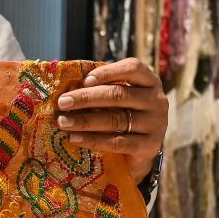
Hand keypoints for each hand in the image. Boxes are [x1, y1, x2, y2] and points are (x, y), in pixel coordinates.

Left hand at [55, 57, 167, 184]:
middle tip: (62, 102)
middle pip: (118, 95)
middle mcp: (156, 100)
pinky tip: (74, 138)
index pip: (133, 68)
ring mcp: (155, 124)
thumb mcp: (119, 97)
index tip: (84, 80)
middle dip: (86, 98)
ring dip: (85, 121)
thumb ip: (102, 88)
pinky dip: (93, 140)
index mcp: (149, 81)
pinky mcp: (149, 146)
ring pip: (115, 119)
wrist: (141, 149)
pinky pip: (117, 142)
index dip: (108, 72)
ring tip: (63, 122)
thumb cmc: (124, 114)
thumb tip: (67, 85)